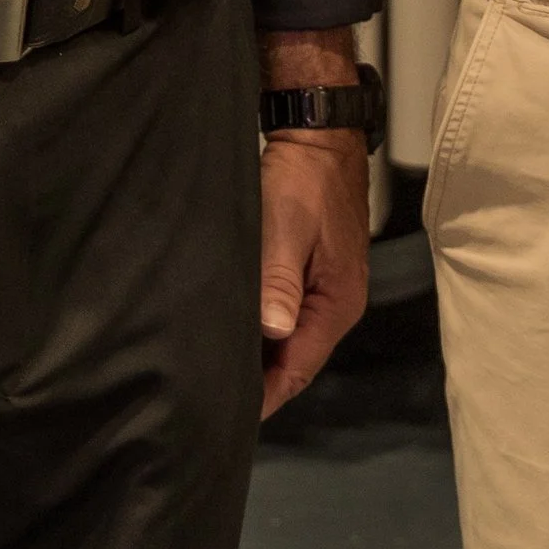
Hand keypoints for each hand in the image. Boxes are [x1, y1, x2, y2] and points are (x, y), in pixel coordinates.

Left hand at [255, 28, 369, 417]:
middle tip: (211, 401)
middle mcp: (338, 303)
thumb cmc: (304, 178)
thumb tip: (272, 332)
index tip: (225, 416)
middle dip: (260, 382)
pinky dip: (265, 329)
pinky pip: (289, 315)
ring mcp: (328, 288)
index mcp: (337, 302)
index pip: (299, 368)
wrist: (319, 132)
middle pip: (297, 359)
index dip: (264, 395)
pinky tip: (237, 332)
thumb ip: (279, 280)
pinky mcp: (315, 271)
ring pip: (292, 339)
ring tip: (217, 373)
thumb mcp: (286, 226)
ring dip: (261, 356)